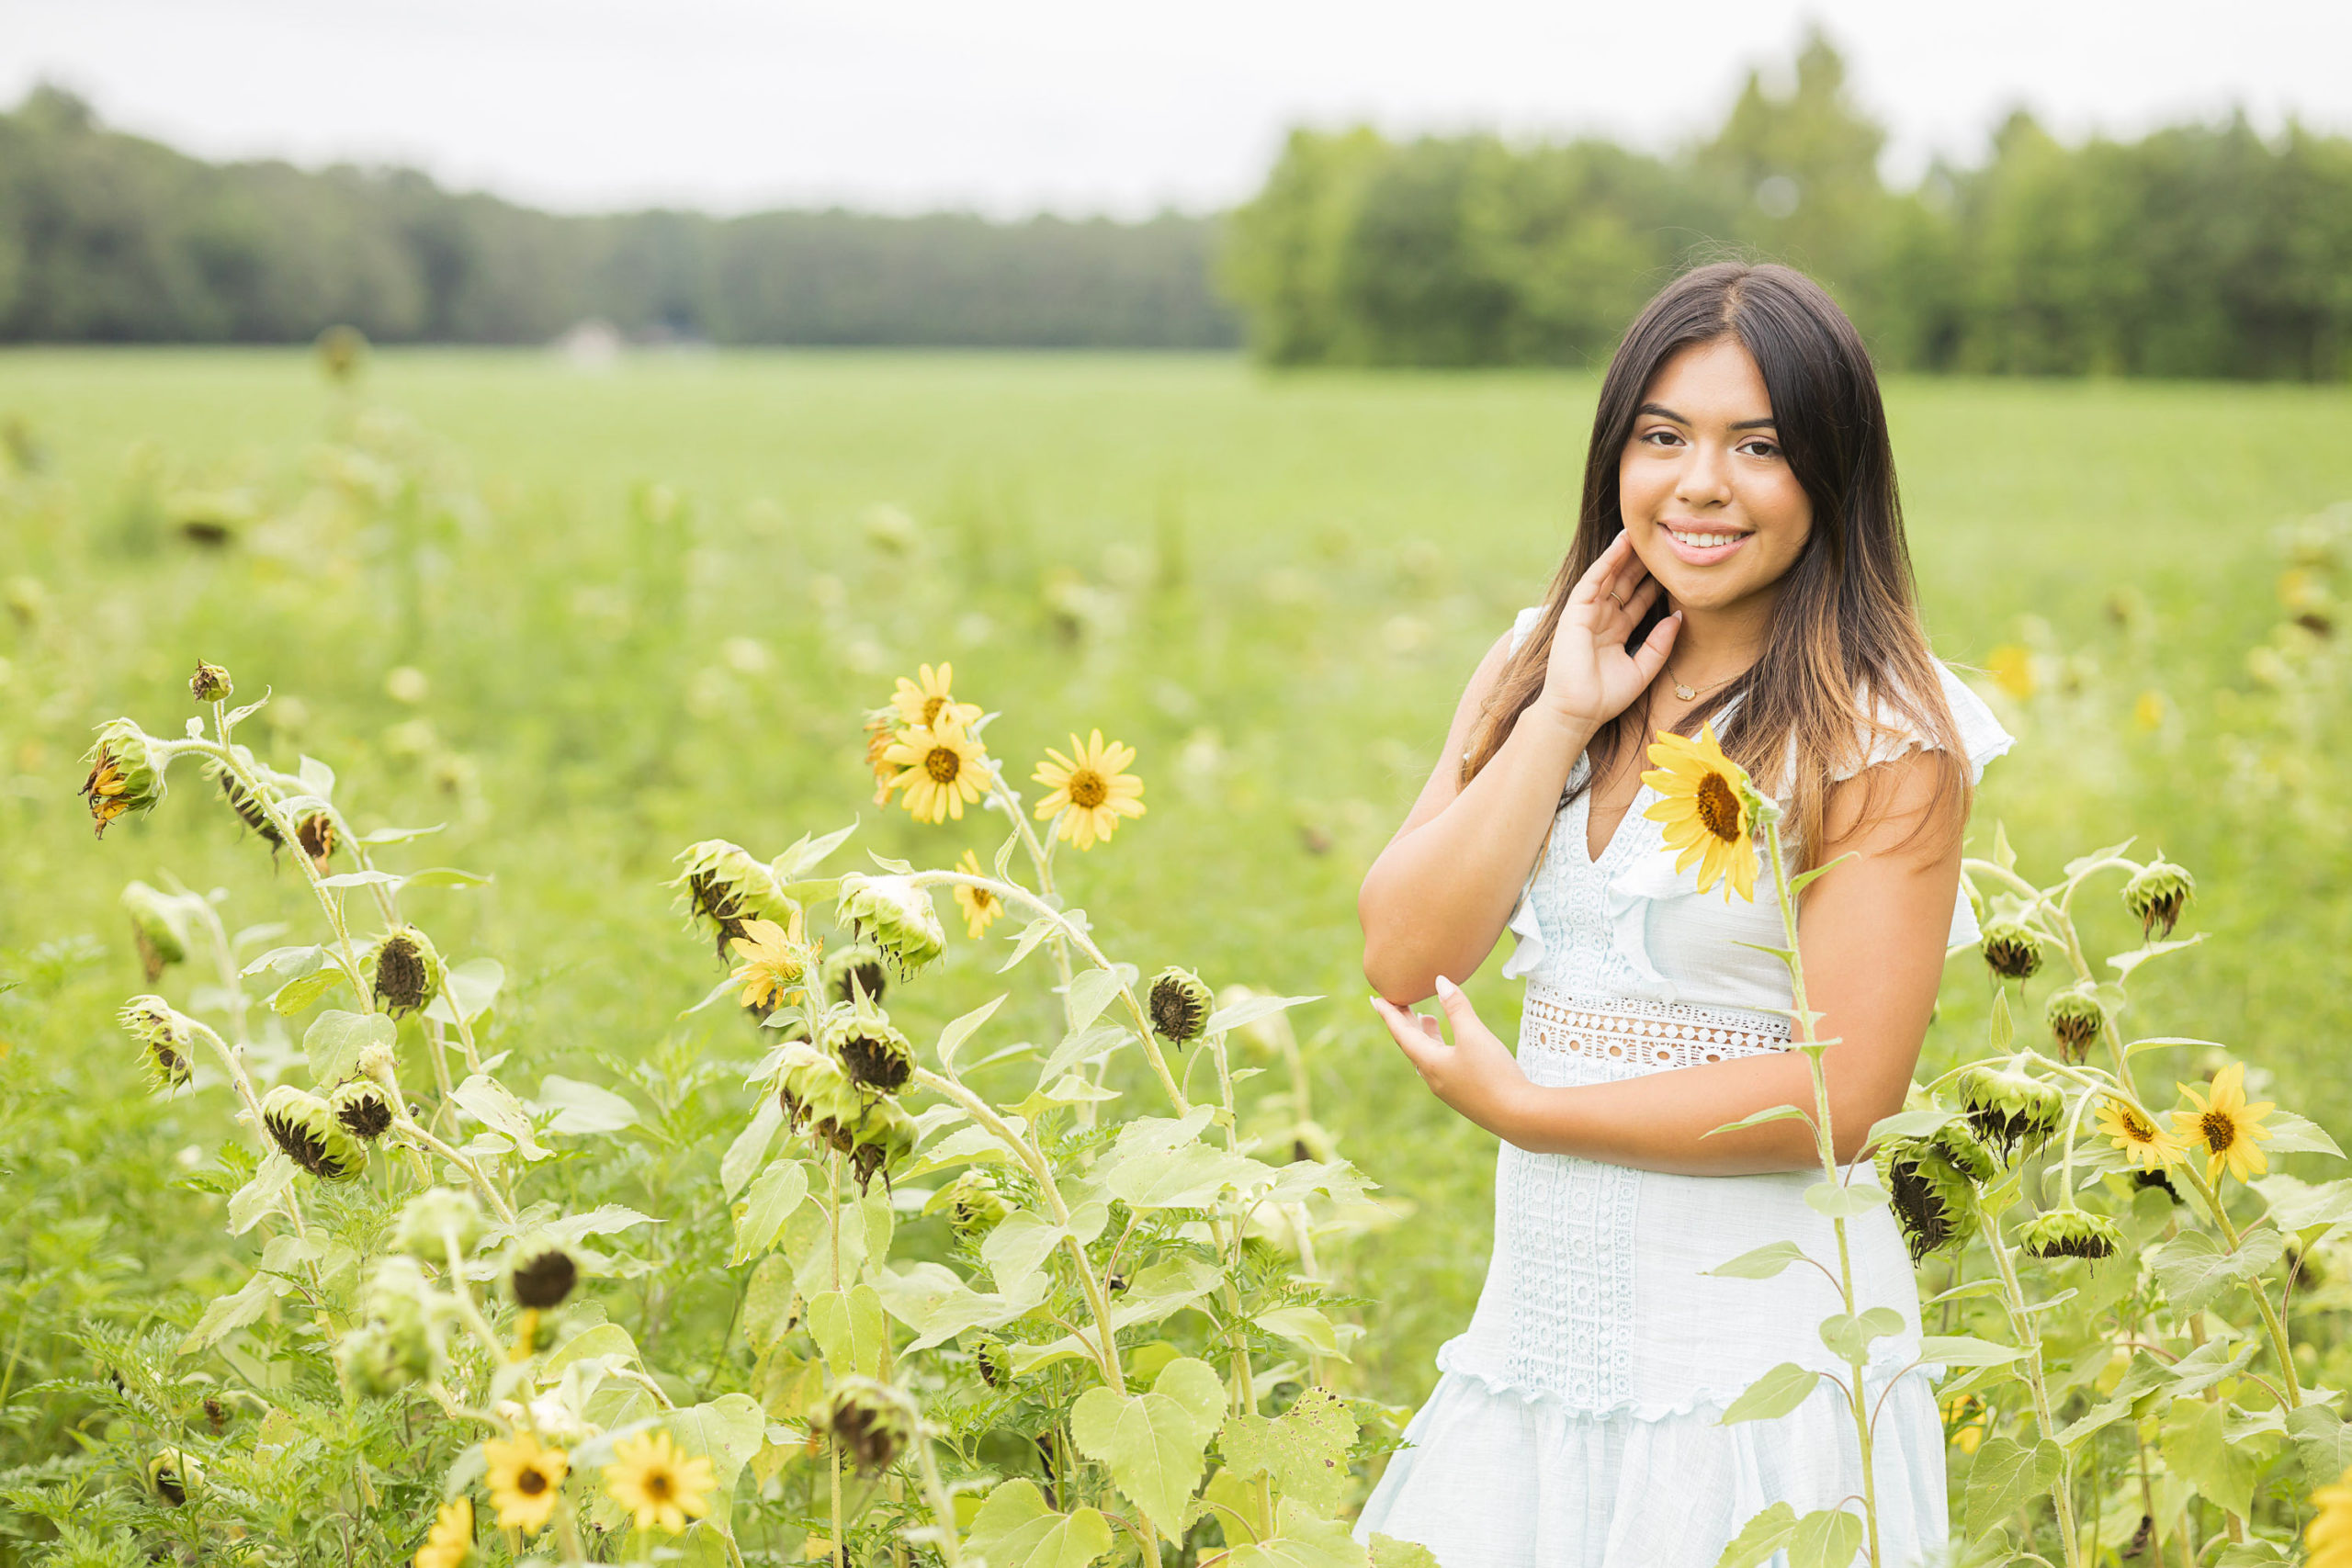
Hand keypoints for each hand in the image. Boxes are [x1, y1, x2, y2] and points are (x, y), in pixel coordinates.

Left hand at [1373, 977, 1534, 1143]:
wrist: (1518, 1116)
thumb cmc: (1494, 1074)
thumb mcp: (1474, 1035)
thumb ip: (1456, 1007)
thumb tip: (1440, 981)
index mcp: (1429, 1062)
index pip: (1401, 1033)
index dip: (1388, 1014)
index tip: (1375, 999)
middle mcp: (1433, 1076)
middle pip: (1411, 1044)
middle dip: (1404, 1022)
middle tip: (1395, 1002)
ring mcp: (1448, 1086)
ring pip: (1427, 1055)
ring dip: (1424, 1035)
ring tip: (1425, 1017)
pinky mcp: (1464, 1092)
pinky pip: (1442, 1064)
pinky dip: (1440, 1046)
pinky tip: (1452, 1043)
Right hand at [1538, 532, 1681, 729]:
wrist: (1578, 712)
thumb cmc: (1606, 697)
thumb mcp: (1643, 668)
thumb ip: (1661, 643)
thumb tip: (1679, 616)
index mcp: (1616, 632)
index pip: (1639, 600)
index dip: (1655, 583)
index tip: (1675, 566)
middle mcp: (1602, 619)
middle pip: (1626, 583)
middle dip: (1642, 563)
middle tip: (1662, 541)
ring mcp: (1588, 614)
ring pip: (1611, 576)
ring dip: (1625, 554)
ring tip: (1643, 531)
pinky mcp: (1575, 612)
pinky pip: (1594, 580)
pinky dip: (1608, 561)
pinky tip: (1622, 544)